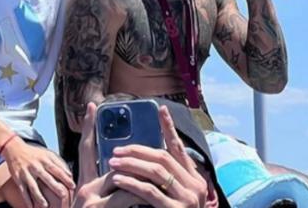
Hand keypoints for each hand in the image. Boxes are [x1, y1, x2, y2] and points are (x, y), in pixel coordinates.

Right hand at [3, 136, 74, 207]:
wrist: (14, 148)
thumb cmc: (34, 154)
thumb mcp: (46, 154)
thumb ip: (58, 162)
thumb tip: (70, 174)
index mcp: (43, 160)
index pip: (56, 169)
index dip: (64, 177)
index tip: (73, 186)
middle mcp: (35, 166)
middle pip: (45, 177)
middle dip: (54, 186)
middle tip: (63, 194)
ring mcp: (26, 172)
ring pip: (33, 185)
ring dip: (39, 195)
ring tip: (45, 205)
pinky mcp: (18, 178)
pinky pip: (22, 190)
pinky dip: (26, 199)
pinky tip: (31, 207)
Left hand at [74, 103, 206, 207]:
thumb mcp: (171, 195)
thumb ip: (162, 176)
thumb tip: (139, 155)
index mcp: (194, 180)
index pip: (180, 148)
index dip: (169, 128)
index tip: (160, 109)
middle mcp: (195, 187)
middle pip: (162, 157)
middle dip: (137, 151)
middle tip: (115, 150)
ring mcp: (188, 200)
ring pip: (156, 171)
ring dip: (131, 164)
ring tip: (112, 162)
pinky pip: (150, 191)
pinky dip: (132, 183)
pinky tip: (118, 179)